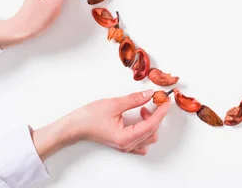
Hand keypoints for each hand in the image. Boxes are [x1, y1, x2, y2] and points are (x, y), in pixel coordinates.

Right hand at [32, 90, 170, 159]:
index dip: (161, 112)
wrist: (74, 126)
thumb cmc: (89, 117)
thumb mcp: (114, 104)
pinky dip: (145, 129)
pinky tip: (139, 118)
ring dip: (151, 123)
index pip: (151, 124)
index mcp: (126, 138)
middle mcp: (127, 145)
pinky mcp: (122, 143)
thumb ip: (134, 99)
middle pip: (152, 132)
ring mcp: (125, 146)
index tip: (166, 101)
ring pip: (148, 138)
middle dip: (156, 116)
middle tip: (155, 101)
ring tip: (143, 109)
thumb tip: (149, 94)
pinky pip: (141, 141)